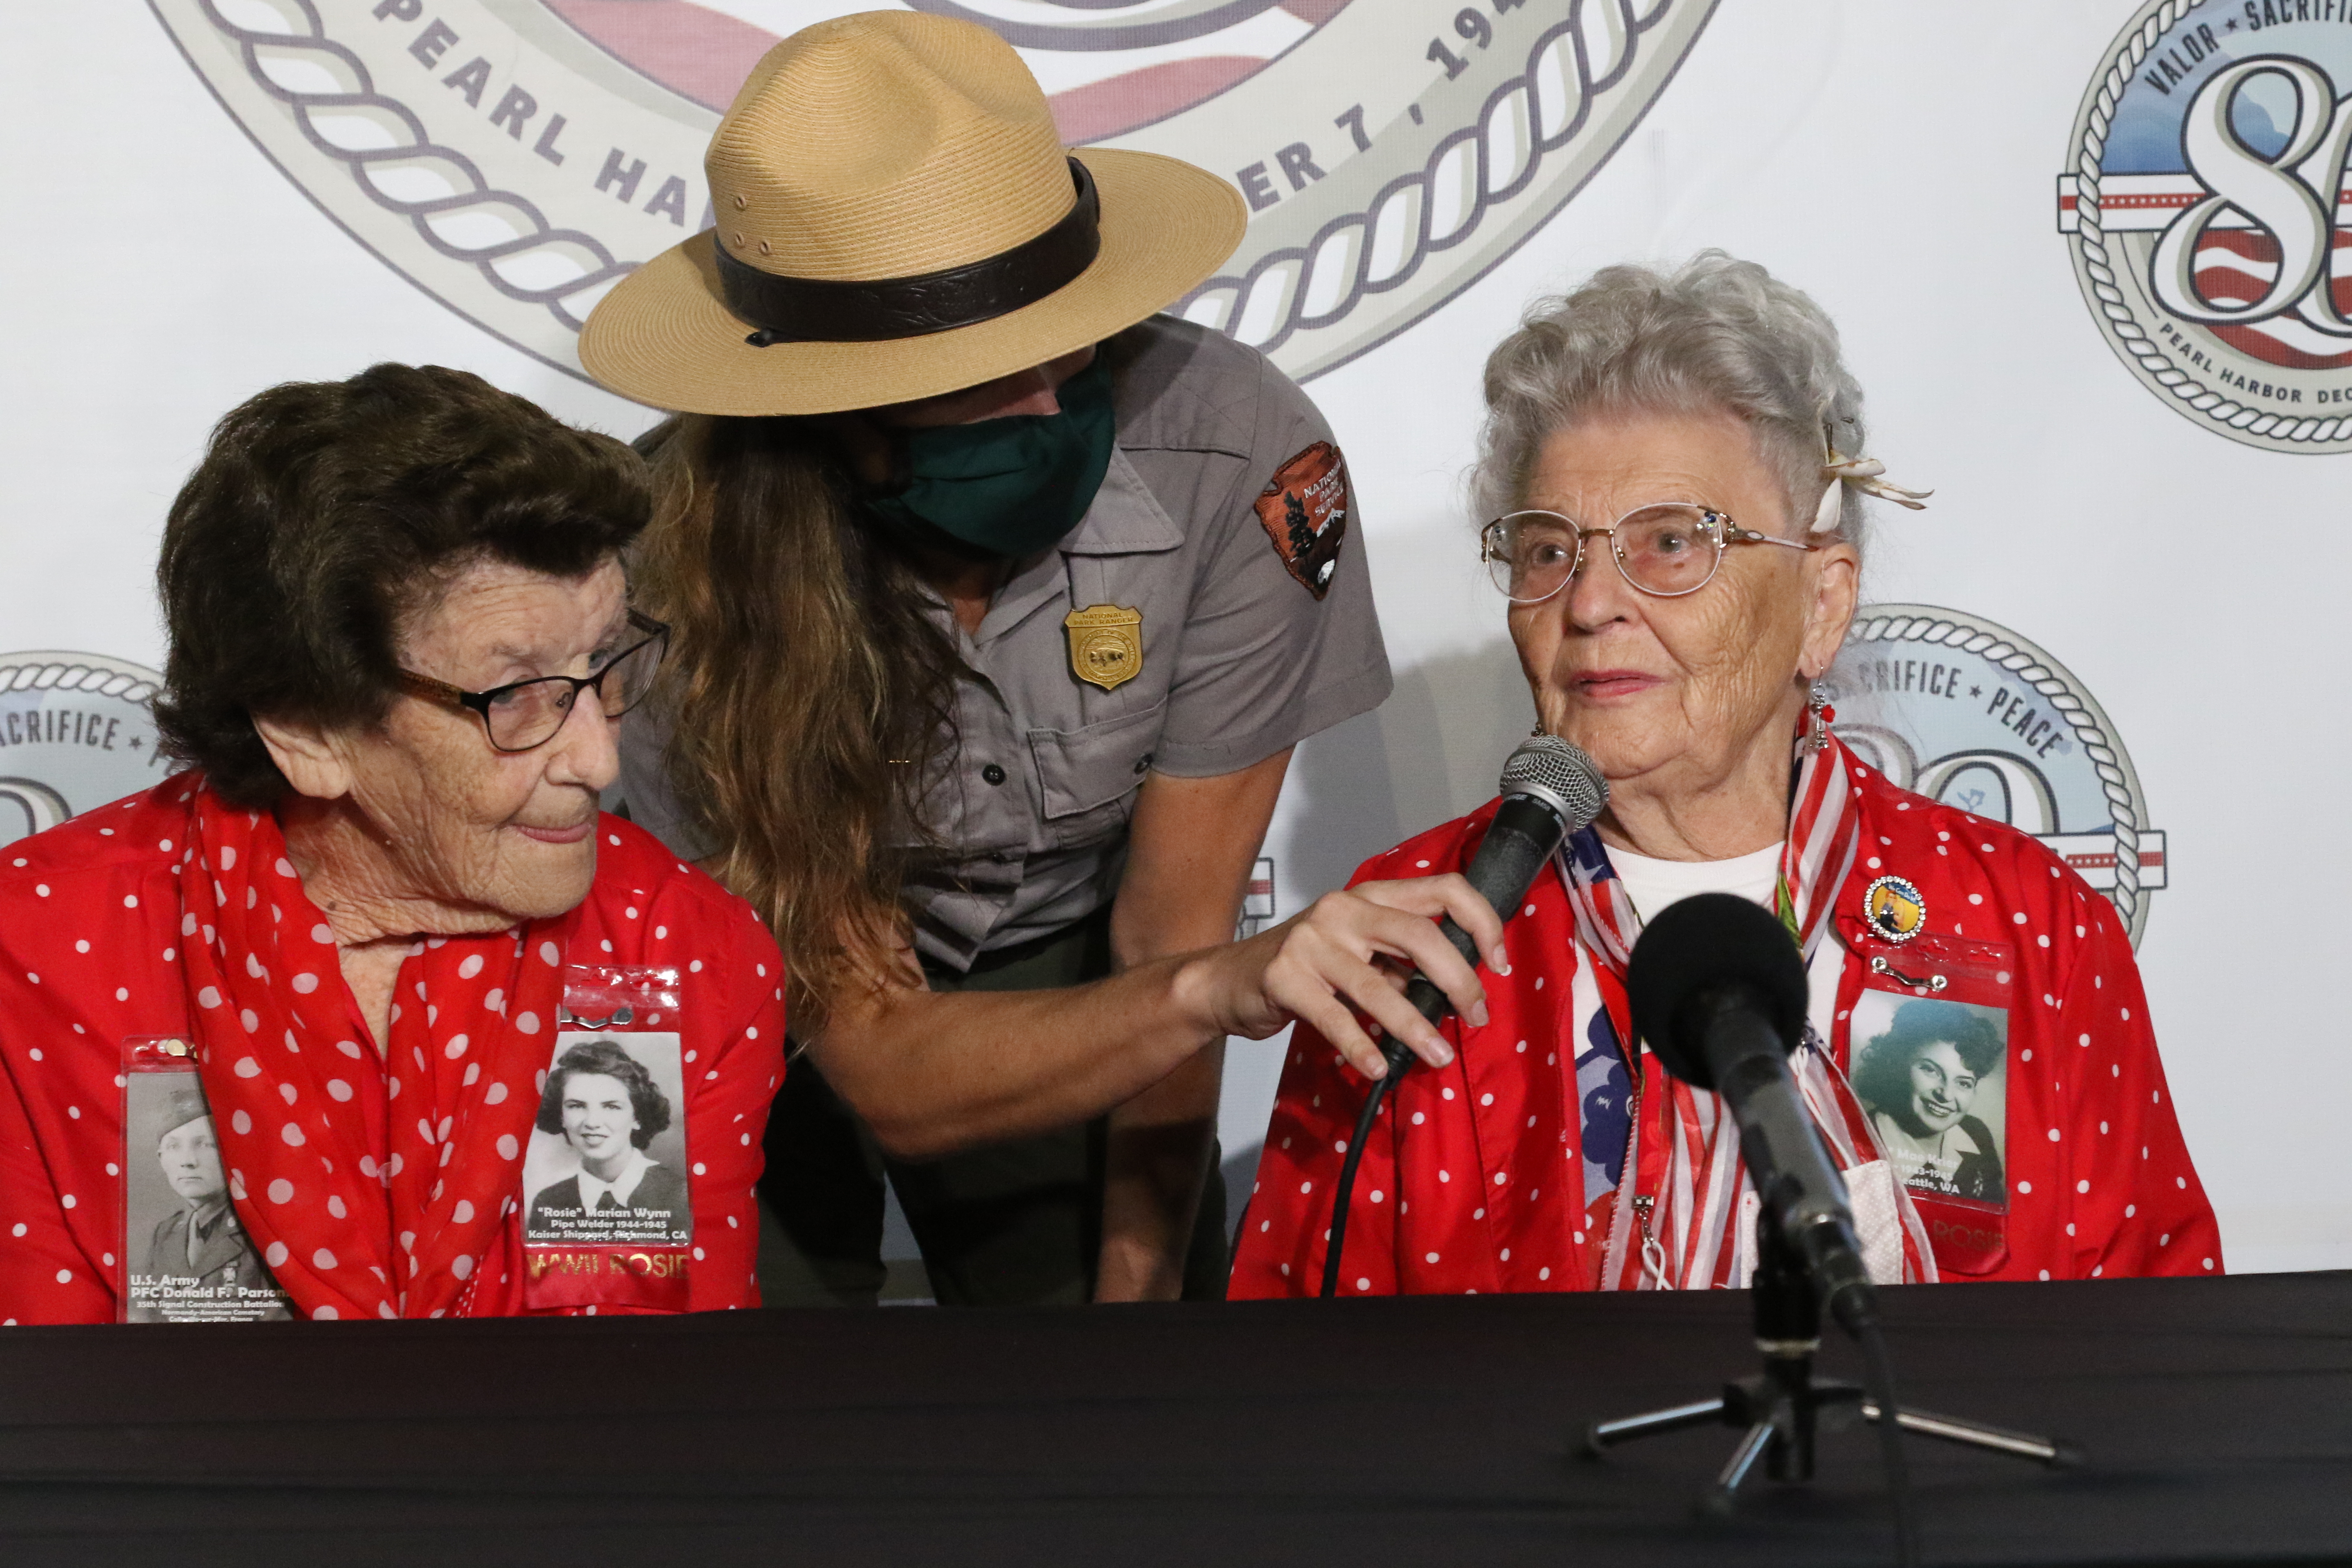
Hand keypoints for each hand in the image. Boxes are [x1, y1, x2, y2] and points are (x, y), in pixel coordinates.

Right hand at [1179, 874, 1504, 1080]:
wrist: (1227, 980)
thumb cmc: (1305, 968)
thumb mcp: (1358, 954)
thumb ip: (1401, 966)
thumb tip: (1457, 995)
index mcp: (1370, 896)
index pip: (1443, 888)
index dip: (1481, 921)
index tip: (1497, 964)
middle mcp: (1343, 908)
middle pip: (1419, 935)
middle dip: (1458, 980)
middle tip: (1475, 1016)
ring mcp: (1311, 940)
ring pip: (1377, 985)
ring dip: (1415, 1026)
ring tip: (1438, 1057)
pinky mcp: (1284, 976)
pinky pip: (1334, 1017)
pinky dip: (1361, 1046)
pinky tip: (1379, 1067)